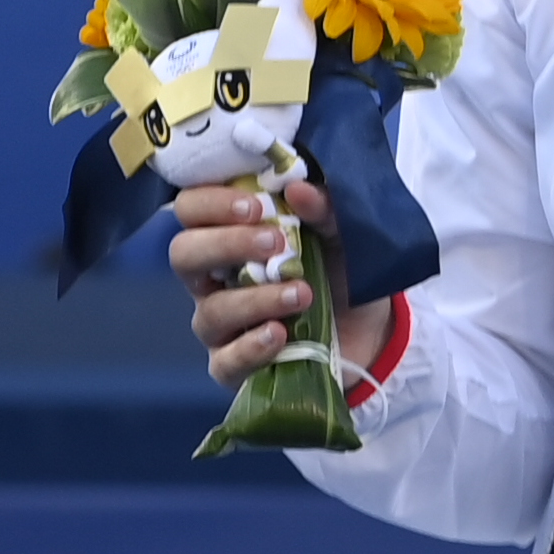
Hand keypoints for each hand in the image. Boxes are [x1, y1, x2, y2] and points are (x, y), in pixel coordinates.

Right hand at [166, 176, 393, 389]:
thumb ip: (324, 209)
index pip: (191, 209)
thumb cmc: (340, 270)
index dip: (211, 202)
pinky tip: (280, 334)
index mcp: (230, 235)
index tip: (256, 205)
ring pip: (210, 311)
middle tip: (273, 242)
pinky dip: (252, 347)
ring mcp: (221, 325)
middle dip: (225, 244)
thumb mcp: (342, 233)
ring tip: (302, 294)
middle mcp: (214, 279)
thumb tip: (298, 187)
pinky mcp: (235, 366)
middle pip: (184, 255)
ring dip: (256, 299)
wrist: (370, 330)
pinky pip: (225, 362)